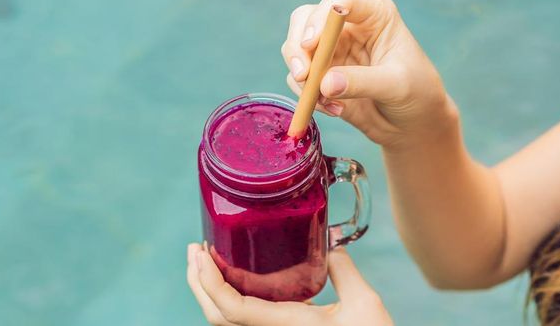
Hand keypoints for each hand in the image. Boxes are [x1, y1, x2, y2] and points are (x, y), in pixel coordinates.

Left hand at [186, 243, 393, 325]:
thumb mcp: (365, 303)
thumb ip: (344, 270)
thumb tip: (330, 242)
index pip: (232, 309)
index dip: (209, 283)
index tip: (200, 256)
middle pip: (217, 316)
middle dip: (198, 282)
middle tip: (194, 250)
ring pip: (226, 320)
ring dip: (209, 290)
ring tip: (204, 260)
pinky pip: (243, 319)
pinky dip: (227, 298)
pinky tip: (233, 278)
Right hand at [282, 0, 455, 148]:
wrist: (413, 122)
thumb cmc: (417, 93)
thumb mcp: (396, 85)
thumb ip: (362, 82)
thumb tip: (324, 84)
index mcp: (373, 14)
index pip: (339, 0)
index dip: (320, 17)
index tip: (312, 44)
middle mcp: (347, 26)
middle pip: (305, 19)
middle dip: (298, 47)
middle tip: (303, 75)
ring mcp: (331, 49)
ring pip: (295, 48)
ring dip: (302, 78)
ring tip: (326, 102)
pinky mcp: (321, 74)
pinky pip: (298, 80)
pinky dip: (308, 97)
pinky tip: (334, 109)